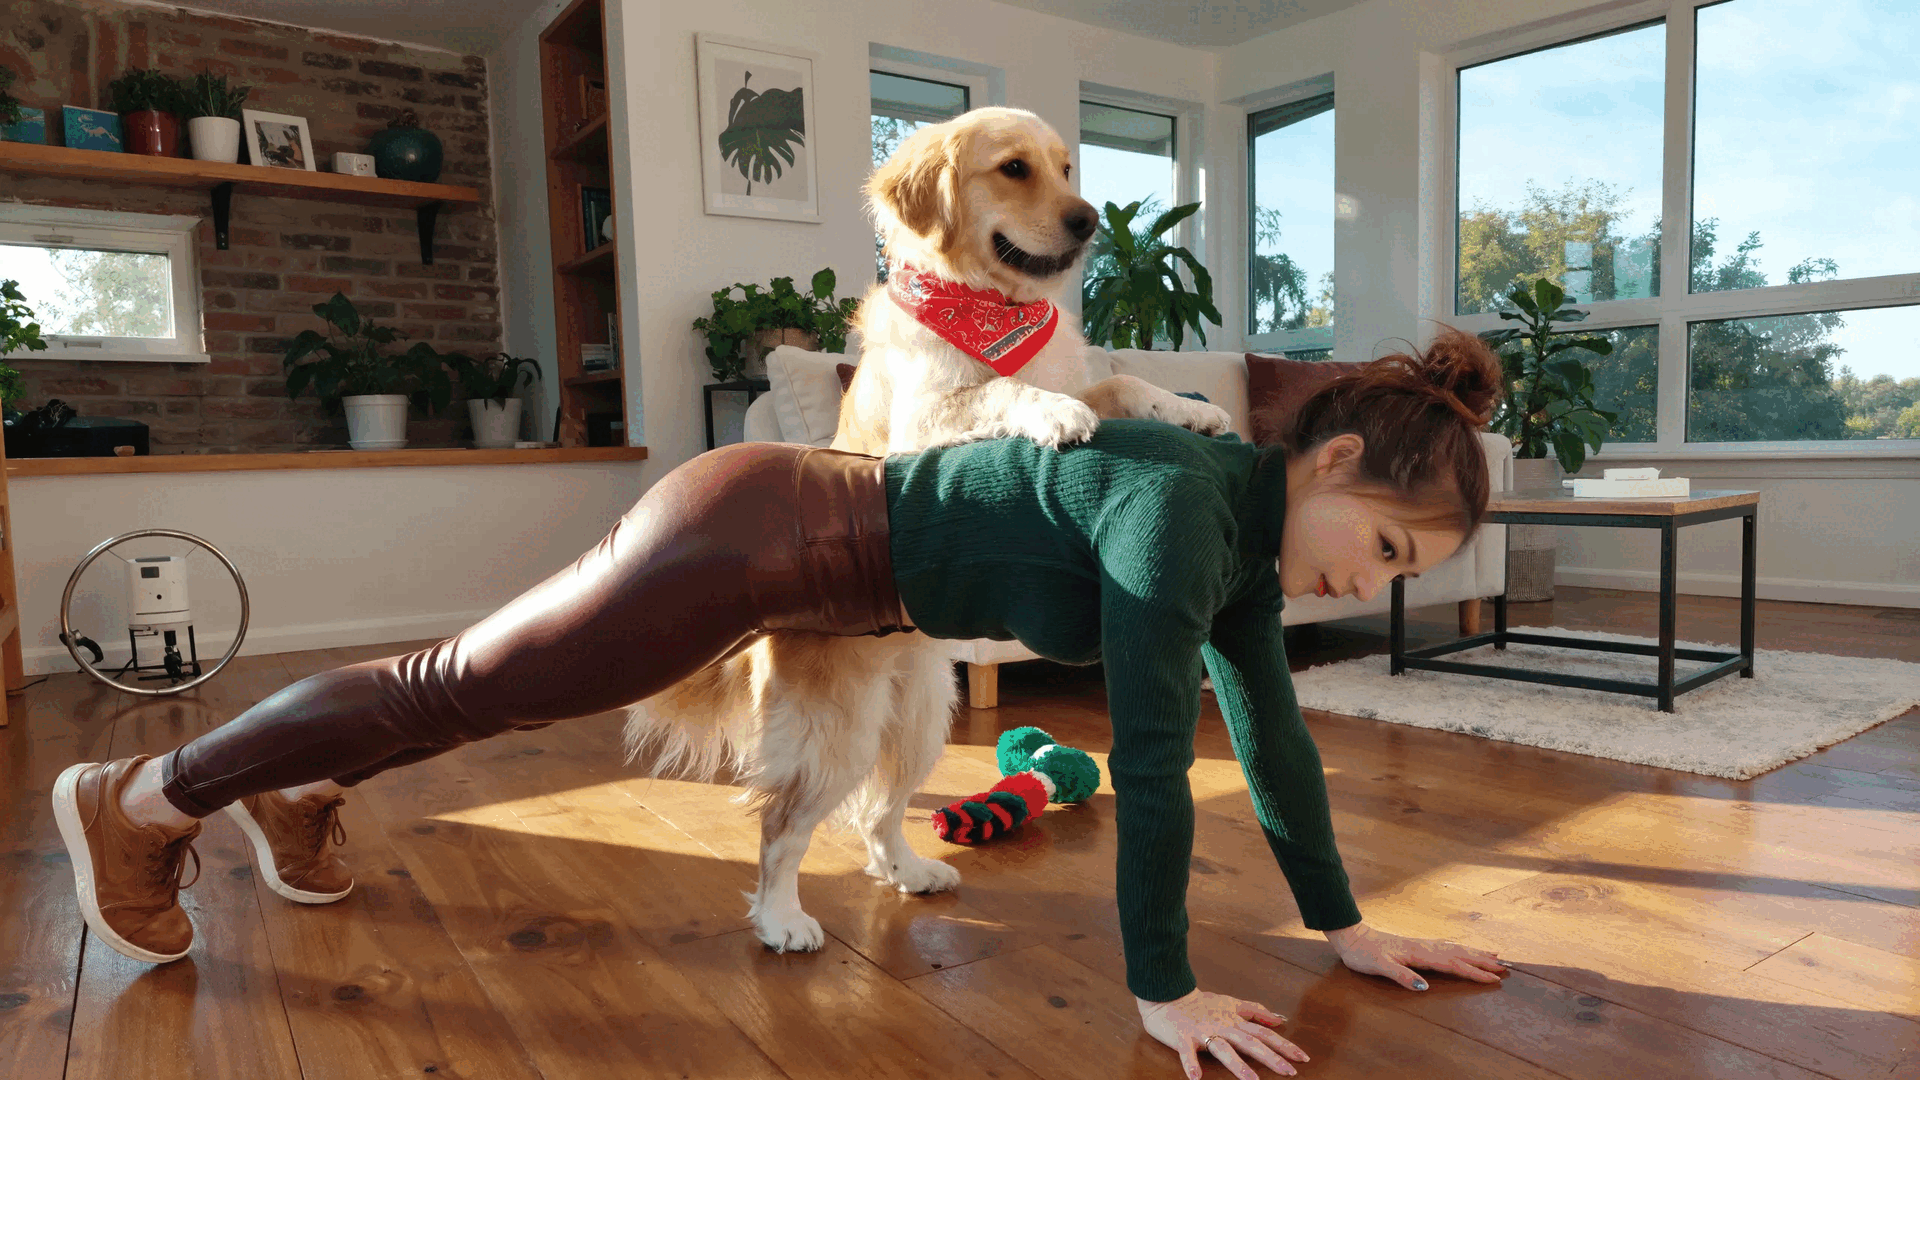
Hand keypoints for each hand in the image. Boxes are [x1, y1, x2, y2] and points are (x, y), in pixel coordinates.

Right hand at [1136, 987, 1310, 1079]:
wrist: (1168, 995)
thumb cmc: (1201, 1004)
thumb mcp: (1232, 1004)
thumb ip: (1256, 1011)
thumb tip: (1280, 1018)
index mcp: (1235, 1021)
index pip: (1264, 1033)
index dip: (1283, 1045)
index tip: (1302, 1058)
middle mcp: (1223, 1027)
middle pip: (1249, 1043)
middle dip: (1270, 1058)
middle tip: (1288, 1072)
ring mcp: (1203, 1032)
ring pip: (1223, 1049)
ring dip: (1236, 1065)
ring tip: (1251, 1081)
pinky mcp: (1183, 1038)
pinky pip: (1186, 1052)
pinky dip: (1190, 1064)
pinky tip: (1196, 1078)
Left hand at [1323, 921, 1508, 989]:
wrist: (1351, 937)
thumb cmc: (1363, 954)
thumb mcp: (1379, 966)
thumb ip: (1402, 976)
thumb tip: (1425, 987)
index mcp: (1420, 954)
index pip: (1453, 965)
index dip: (1474, 972)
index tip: (1494, 979)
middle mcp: (1425, 947)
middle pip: (1460, 954)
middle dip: (1483, 961)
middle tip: (1506, 967)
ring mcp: (1421, 944)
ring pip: (1455, 948)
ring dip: (1475, 952)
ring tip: (1494, 955)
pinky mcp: (1416, 945)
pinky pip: (1446, 946)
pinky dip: (1460, 948)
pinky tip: (1463, 949)